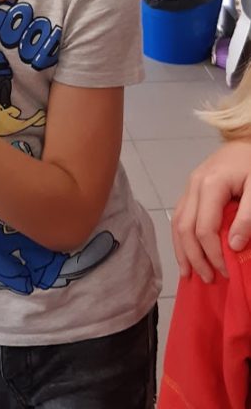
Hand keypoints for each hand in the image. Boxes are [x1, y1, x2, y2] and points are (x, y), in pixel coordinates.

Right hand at [172, 141, 250, 282]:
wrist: (248, 140)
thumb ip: (248, 217)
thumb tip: (234, 246)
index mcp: (210, 184)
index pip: (203, 228)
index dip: (212, 254)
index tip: (226, 273)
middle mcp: (193, 184)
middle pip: (184, 227)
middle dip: (194, 257)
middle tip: (208, 280)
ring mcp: (189, 185)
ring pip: (177, 222)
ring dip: (182, 250)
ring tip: (189, 274)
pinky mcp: (191, 188)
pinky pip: (180, 215)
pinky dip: (181, 237)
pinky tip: (186, 252)